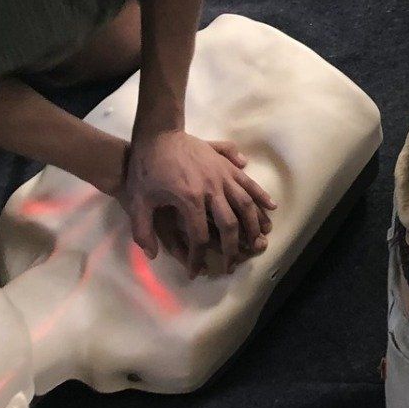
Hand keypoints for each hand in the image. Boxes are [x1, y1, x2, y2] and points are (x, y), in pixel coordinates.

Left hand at [120, 130, 275, 277]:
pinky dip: (261, 195)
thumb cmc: (146, 169)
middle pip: (230, 224)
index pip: (199, 236)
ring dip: (253, 225)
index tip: (195, 271)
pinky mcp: (227, 164)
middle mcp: (211, 188)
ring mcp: (222, 174)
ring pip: (245, 203)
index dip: (198, 257)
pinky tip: (270, 207)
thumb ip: (142, 230)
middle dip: (232, 248)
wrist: (158, 135)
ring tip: (257, 242)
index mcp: (190, 199)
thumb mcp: (137, 201)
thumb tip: (152, 254)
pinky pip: (248, 182)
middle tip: (231, 265)